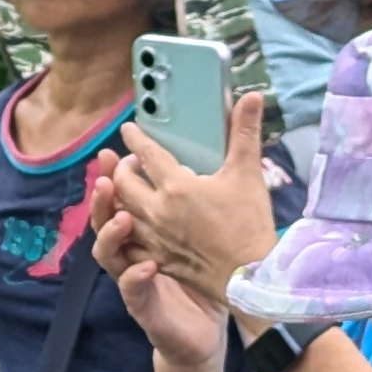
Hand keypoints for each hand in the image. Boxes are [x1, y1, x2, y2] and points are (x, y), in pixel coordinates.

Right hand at [90, 159, 230, 370]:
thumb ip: (194, 203)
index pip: (122, 200)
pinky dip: (135, 277)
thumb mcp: (199, 237)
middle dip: (102, 198)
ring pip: (108, 255)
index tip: (114, 153)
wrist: (204, 333)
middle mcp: (131, 254)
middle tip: (108, 177)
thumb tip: (200, 163)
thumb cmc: (200, 281)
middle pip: (104, 221)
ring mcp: (133, 280)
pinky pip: (131, 290)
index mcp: (143, 233)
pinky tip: (147, 266)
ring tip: (123, 216)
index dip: (113, 176)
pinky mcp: (143, 307)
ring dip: (111, 234)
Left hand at [104, 103, 278, 316]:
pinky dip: (124, 230)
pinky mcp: (158, 259)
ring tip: (128, 189)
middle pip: (124, 183)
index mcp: (176, 186)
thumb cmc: (250, 225)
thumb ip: (245, 132)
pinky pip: (128, 243)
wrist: (251, 276)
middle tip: (132, 161)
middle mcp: (157, 211)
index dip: (136, 138)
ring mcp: (154, 238)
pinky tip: (130, 225)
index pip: (147, 153)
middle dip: (122, 168)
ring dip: (119, 197)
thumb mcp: (248, 174)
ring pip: (121, 212)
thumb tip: (252, 95)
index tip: (129, 130)